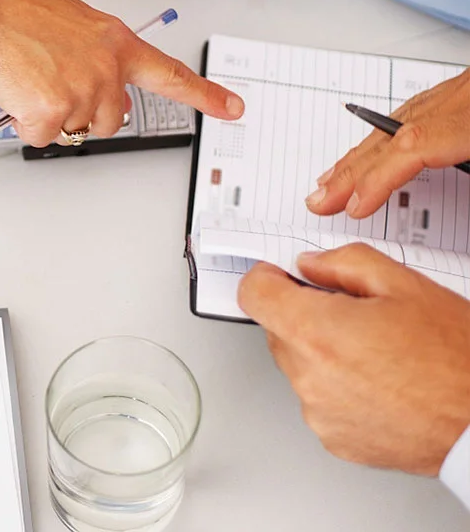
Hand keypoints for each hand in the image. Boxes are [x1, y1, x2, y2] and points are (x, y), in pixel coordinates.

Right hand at [0, 0, 242, 146]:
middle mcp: (108, 68)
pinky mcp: (54, 111)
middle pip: (108, 120)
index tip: (233, 108)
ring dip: (51, 117)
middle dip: (80, 113)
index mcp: (117, 44)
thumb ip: (100, 62)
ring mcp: (84, 91)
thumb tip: (104, 102)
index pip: (170, 75)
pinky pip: (43, 136)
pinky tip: (18, 91)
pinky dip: (25, 122)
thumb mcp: (77, 28)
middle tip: (51, 85)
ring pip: (74, 131)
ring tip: (31, 81)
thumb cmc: (20, 14)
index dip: (205, 95)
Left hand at [238, 244, 469, 474]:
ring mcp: (319, 413)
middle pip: (279, 331)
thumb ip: (345, 263)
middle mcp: (309, 377)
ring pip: (300, 367)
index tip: (280, 276)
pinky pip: (321, 401)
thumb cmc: (457, 361)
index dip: (267, 279)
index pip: (254, 294)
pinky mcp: (335, 440)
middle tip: (359, 316)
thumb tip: (310, 265)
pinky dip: (341, 390)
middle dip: (307, 317)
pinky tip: (382, 384)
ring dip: (325, 356)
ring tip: (381, 355)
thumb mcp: (405, 285)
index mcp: (317, 333)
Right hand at [307, 69, 469, 217]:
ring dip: (357, 156)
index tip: (354, 206)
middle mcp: (457, 100)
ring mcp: (455, 93)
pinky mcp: (457, 92)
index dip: (377, 177)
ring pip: (392, 124)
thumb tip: (469, 216)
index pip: (413, 145)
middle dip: (350, 172)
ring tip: (330, 180)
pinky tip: (368, 148)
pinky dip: (379, 135)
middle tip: (320, 200)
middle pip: (391, 137)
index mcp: (469, 116)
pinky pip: (407, 114)